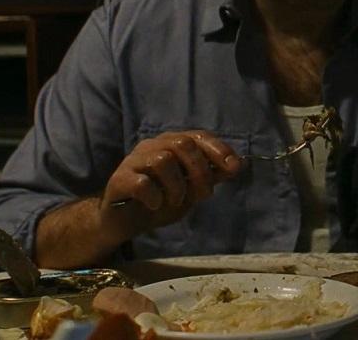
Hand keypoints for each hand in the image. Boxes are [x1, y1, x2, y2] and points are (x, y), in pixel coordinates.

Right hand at [99, 131, 242, 235]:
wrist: (124, 222)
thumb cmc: (159, 200)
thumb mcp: (191, 190)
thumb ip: (210, 177)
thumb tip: (237, 165)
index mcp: (172, 144)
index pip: (199, 136)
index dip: (218, 149)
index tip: (233, 167)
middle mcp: (153, 146)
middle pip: (183, 144)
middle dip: (200, 170)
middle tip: (202, 194)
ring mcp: (134, 160)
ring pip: (163, 160)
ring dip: (177, 186)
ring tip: (174, 201)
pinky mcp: (119, 179)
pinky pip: (142, 182)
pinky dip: (154, 196)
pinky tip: (155, 205)